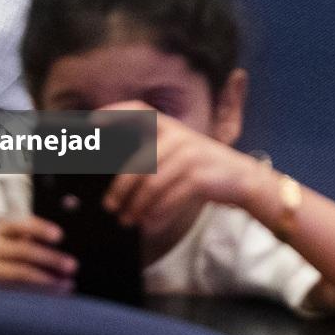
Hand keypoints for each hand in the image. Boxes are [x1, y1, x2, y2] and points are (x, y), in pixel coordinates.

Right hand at [0, 215, 74, 290]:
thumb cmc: (16, 248)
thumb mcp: (25, 237)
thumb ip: (43, 232)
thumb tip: (71, 211)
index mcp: (3, 229)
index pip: (20, 225)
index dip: (40, 229)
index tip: (60, 236)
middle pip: (22, 251)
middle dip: (50, 258)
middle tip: (73, 266)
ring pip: (18, 274)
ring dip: (46, 279)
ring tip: (67, 284)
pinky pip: (16, 290)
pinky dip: (37, 291)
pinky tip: (55, 291)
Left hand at [101, 110, 269, 255]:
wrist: (241, 179)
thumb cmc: (203, 169)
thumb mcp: (181, 153)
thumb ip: (153, 157)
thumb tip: (117, 178)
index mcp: (171, 127)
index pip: (140, 111)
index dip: (116, 112)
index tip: (93, 121)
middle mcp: (179, 136)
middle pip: (138, 163)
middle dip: (120, 190)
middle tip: (110, 208)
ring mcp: (190, 155)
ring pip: (151, 185)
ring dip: (136, 207)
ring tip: (128, 220)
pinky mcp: (199, 176)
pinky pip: (168, 198)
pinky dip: (156, 214)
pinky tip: (149, 223)